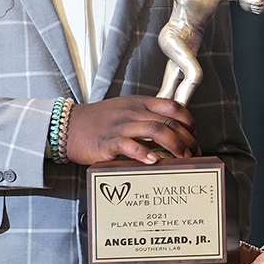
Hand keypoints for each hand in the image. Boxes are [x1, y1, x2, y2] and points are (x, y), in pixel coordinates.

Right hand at [66, 96, 197, 164]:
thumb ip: (145, 117)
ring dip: (173, 145)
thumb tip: (170, 132)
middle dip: (186, 138)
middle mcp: (132, 112)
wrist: (68, 125)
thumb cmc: (99, 121)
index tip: (194, 135)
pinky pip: (129, 145)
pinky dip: (143, 152)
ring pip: (155, 130)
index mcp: (139, 103)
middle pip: (168, 121)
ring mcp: (121, 126)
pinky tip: (153, 161)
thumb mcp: (125, 110)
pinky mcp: (108, 141)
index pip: (172, 107)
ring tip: (182, 158)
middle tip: (194, 152)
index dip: (188, 121)